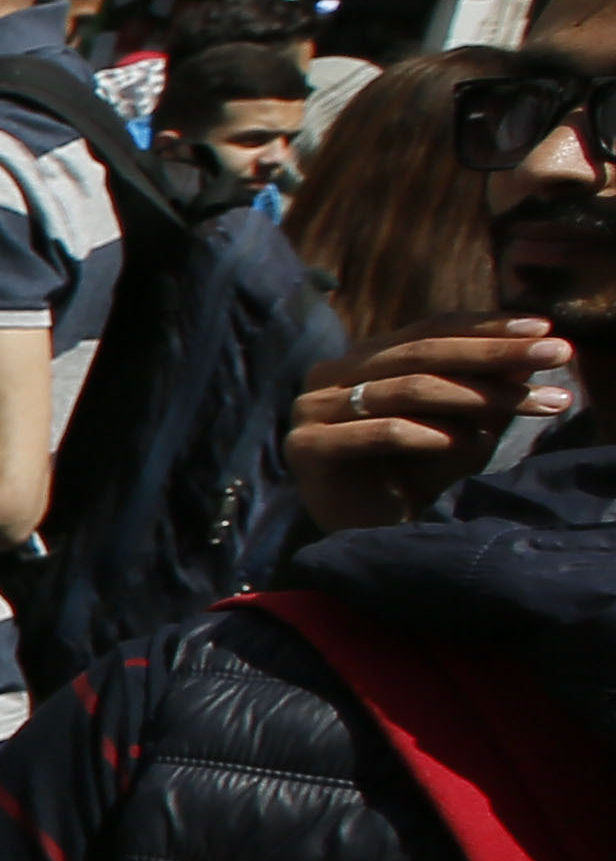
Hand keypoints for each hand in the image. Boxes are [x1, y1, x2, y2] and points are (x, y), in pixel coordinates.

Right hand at [290, 321, 576, 533]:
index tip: (545, 330)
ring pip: (405, 389)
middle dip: (494, 354)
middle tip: (554, 355)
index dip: (486, 326)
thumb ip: (485, 386)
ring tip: (527, 404)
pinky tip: (466, 442)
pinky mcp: (307, 447)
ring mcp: (312, 409)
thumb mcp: (462, 421)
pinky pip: (378, 433)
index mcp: (363, 358)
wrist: (368, 533)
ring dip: (475, 395)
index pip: (429, 329)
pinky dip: (427, 435)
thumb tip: (530, 350)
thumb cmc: (414, 473)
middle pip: (421, 353)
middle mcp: (331, 373)